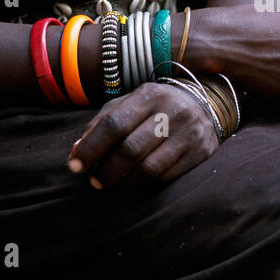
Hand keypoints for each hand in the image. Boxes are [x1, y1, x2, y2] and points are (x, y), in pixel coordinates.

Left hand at [66, 82, 218, 189]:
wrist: (204, 104)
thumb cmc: (156, 107)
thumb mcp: (130, 104)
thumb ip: (103, 122)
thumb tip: (76, 150)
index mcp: (149, 95)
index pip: (114, 124)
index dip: (91, 147)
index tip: (74, 166)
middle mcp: (172, 112)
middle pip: (130, 149)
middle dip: (106, 170)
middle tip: (94, 182)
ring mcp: (189, 134)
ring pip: (149, 169)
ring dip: (125, 182)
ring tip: (113, 184)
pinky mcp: (201, 154)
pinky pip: (167, 179)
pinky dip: (146, 185)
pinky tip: (136, 183)